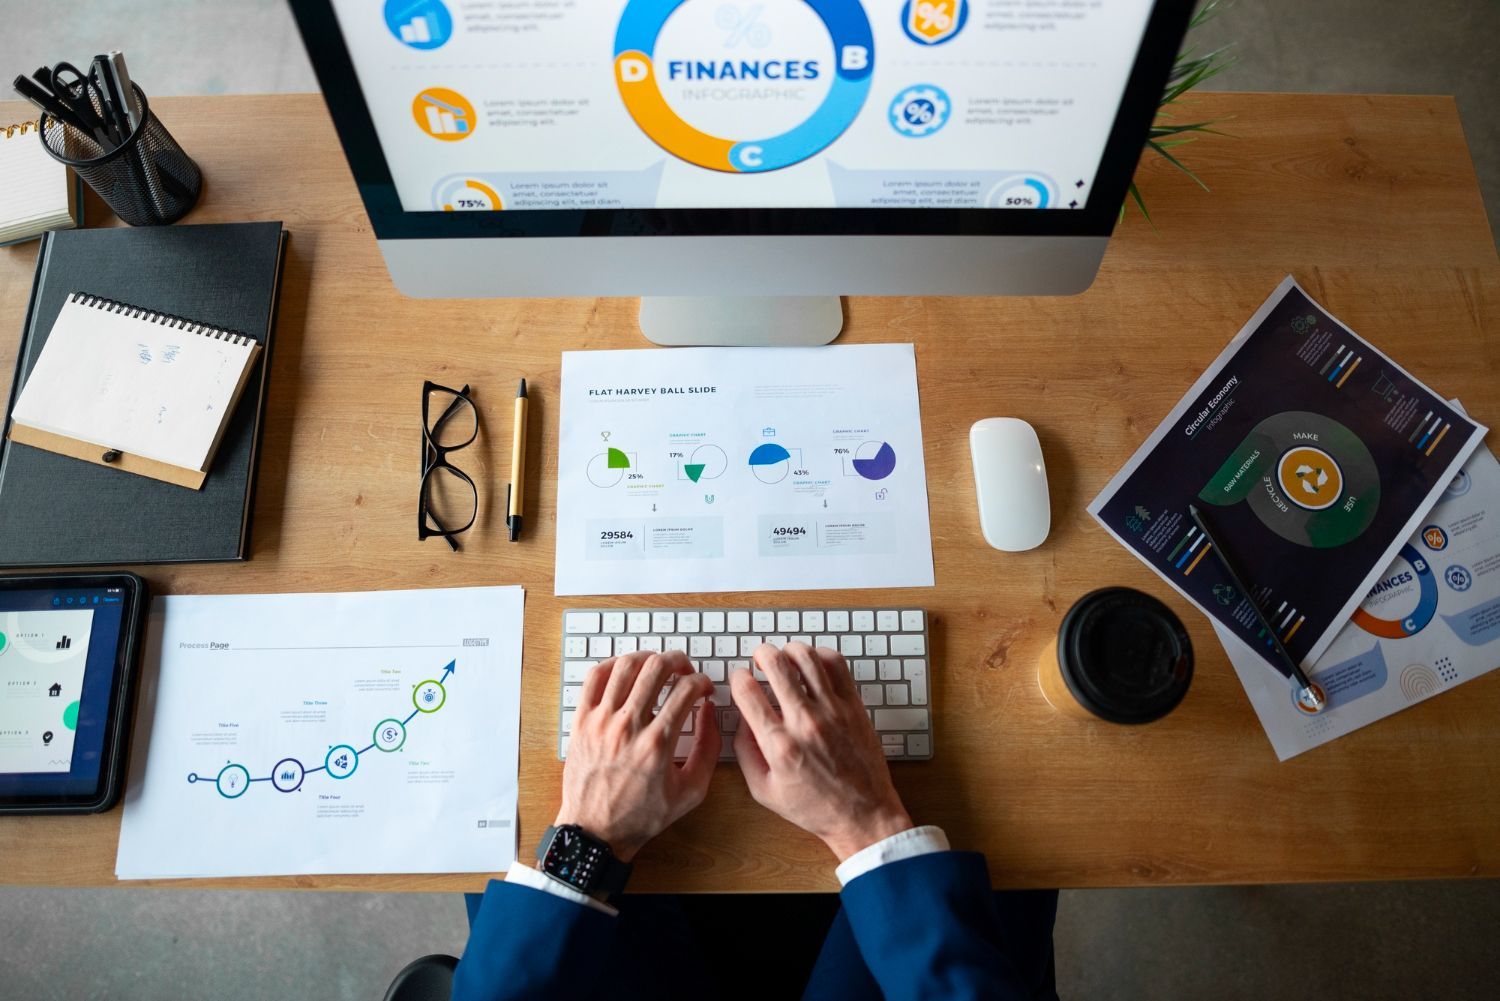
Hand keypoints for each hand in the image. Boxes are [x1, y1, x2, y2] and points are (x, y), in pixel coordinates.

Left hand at [555, 650, 717, 861]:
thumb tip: (709, 713)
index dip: (702, 682)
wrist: (595, 832)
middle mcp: (628, 727)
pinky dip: (613, 665)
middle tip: (684, 669)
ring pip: (626, 666)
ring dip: (647, 658)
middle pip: (657, 668)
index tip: (704, 688)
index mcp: (657, 744)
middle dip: (678, 660)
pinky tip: (625, 670)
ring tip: (657, 666)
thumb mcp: (691, 792)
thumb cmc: (641, 816)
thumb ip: (708, 750)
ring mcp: (601, 721)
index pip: (686, 690)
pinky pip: (595, 677)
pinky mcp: (582, 721)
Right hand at [733, 643, 912, 861]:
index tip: (739, 678)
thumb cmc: (815, 807)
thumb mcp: (764, 790)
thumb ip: (745, 752)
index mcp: (779, 745)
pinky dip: (820, 655)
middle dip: (761, 654)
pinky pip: (836, 664)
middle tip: (760, 658)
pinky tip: (812, 664)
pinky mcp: (854, 706)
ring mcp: (833, 711)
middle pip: (775, 665)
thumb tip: (741, 718)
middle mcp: (805, 723)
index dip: (737, 677)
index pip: (747, 692)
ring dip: (789, 650)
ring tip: (784, 657)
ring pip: (806, 657)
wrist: (863, 814)